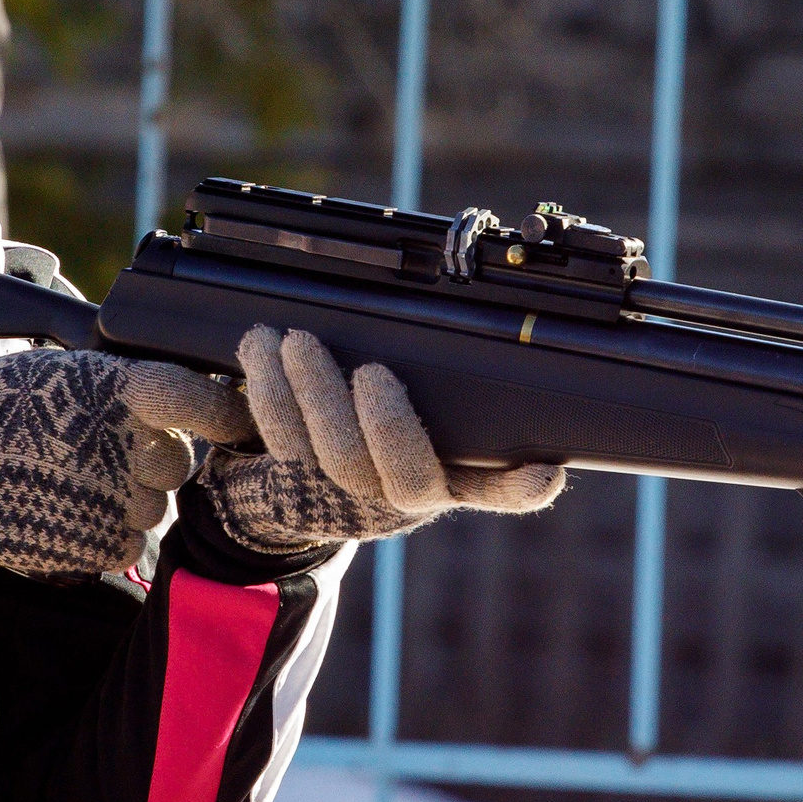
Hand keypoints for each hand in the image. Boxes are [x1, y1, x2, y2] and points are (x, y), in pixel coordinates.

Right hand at [0, 348, 252, 577]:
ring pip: (154, 508)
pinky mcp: (99, 546)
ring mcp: (118, 502)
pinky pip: (128, 544)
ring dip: (125, 501)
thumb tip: (178, 397)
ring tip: (69, 485)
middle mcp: (131, 446)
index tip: (238, 418)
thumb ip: (124, 389)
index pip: (200, 400)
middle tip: (101, 456)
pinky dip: (105, 534)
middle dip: (151, 463)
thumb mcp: (64, 371)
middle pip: (177, 463)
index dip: (225, 412)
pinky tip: (65, 512)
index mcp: (124, 392)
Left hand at [199, 327, 564, 550]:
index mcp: (455, 477)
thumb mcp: (424, 410)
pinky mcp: (295, 478)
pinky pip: (279, 440)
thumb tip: (490, 307)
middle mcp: (407, 494)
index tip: (543, 470)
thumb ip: (450, 382)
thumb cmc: (385, 423)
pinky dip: (266, 391)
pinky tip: (258, 347)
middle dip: (388, 426)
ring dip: (311, 396)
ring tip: (294, 341)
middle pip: (403, 476)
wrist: (303, 487)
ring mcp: (349, 492)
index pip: (501, 490)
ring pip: (331, 458)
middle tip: (373, 371)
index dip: (521, 486)